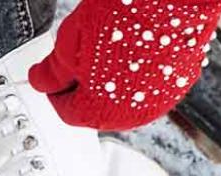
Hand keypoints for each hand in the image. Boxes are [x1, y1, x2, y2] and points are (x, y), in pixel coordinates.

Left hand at [29, 0, 220, 130]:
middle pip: (96, 108)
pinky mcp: (179, 83)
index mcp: (100, 112)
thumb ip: (52, 72)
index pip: (66, 112)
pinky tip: (131, 46)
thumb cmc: (122, 16)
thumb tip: (41, 81)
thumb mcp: (69, 42)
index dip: (57, 89)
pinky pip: (148, 84)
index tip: (57, 74)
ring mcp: (160, 100)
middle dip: (84, 85)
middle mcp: (133, 115)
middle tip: (82, 54)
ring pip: (123, 97)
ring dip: (111, 78)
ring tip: (108, 46)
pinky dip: (137, 71)